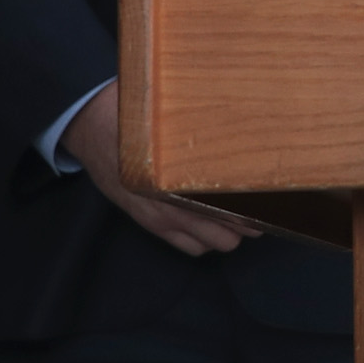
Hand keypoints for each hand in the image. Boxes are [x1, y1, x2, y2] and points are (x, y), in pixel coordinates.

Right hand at [57, 85, 259, 257]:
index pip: (228, 207)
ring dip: (227, 233)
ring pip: (213, 244)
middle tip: (259, 204)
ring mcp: (162, 219)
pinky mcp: (151, 224)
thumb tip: (241, 114)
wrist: (91, 126)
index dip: (254, 206)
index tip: (272, 197)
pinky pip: (189, 247)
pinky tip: (211, 224)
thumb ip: (202, 127)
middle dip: (246, 222)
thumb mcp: (169, 119)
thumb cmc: (134, 116)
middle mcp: (173, 206)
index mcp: (180, 179)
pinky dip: (204, 241)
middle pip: (228, 232)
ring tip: (239, 215)